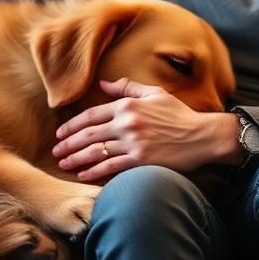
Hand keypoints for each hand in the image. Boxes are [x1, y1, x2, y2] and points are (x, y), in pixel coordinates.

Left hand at [51, 78, 241, 181]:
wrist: (202, 136)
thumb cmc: (179, 114)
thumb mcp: (154, 93)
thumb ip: (127, 88)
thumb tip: (103, 84)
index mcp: (127, 106)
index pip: (91, 115)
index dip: (72, 126)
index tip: (60, 134)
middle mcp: (127, 123)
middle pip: (88, 135)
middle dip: (68, 144)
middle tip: (55, 151)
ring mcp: (133, 143)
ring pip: (96, 152)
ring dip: (76, 159)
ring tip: (63, 164)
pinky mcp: (141, 160)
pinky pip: (111, 167)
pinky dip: (94, 171)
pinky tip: (83, 175)